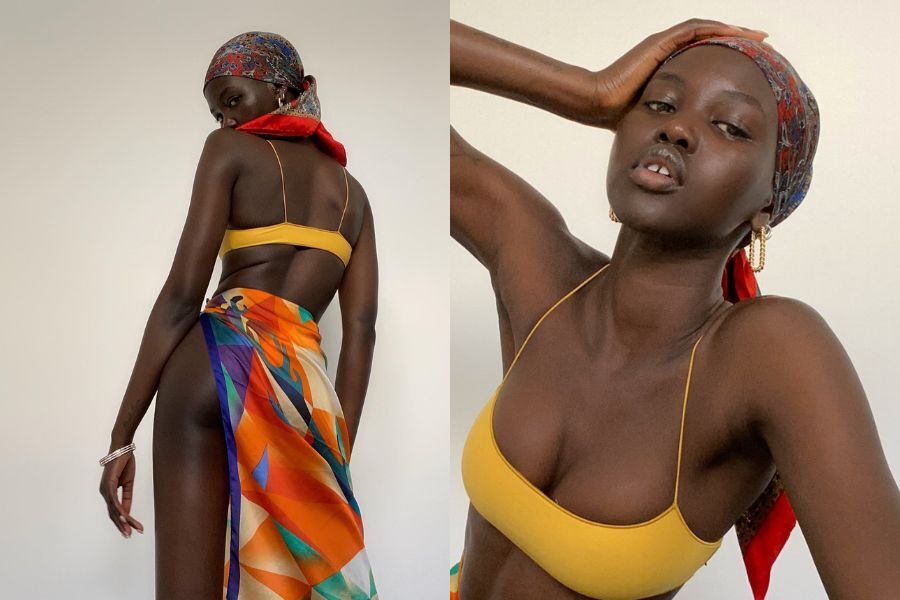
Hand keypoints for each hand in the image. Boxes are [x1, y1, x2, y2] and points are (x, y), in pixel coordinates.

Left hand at [98, 452, 143, 537]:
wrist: (122, 449)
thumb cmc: (125, 463)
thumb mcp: (128, 484)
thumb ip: (127, 498)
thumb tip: (127, 512)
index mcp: (109, 492)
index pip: (116, 511)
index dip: (123, 521)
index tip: (133, 530)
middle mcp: (104, 493)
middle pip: (113, 514)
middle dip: (122, 526)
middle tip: (130, 536)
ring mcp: (105, 490)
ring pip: (114, 510)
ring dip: (122, 522)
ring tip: (130, 531)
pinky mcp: (108, 485)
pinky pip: (114, 501)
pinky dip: (120, 511)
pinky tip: (126, 518)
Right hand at [594, 19, 767, 127]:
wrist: (599, 105)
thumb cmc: (619, 117)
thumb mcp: (656, 119)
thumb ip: (672, 122)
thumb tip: (688, 145)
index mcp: (669, 69)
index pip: (706, 57)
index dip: (730, 58)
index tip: (753, 66)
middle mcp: (668, 53)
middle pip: (712, 40)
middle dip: (740, 41)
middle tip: (765, 46)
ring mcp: (664, 45)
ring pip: (708, 30)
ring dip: (735, 32)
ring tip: (759, 37)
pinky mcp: (661, 43)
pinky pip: (696, 30)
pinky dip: (718, 29)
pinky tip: (738, 33)